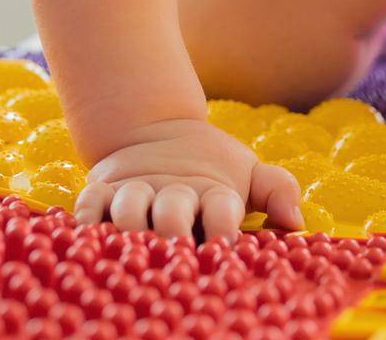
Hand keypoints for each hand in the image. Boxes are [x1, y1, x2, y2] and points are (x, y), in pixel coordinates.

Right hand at [71, 117, 303, 242]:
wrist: (155, 130)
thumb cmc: (209, 172)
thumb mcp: (246, 174)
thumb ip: (276, 189)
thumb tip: (297, 220)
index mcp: (212, 190)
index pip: (221, 208)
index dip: (224, 227)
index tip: (225, 251)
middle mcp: (173, 190)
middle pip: (173, 211)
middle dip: (175, 232)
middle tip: (176, 255)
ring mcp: (135, 188)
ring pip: (130, 207)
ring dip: (132, 226)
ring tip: (134, 251)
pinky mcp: (102, 188)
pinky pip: (90, 203)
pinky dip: (88, 217)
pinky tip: (90, 234)